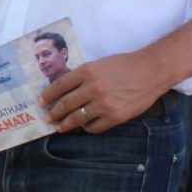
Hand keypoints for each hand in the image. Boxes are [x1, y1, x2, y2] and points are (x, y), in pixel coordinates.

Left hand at [38, 51, 168, 133]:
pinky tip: (83, 126)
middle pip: (66, 104)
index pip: (60, 85)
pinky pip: (94, 127)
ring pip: (77, 118)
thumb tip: (64, 90)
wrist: (150, 72)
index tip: (41, 102)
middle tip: (47, 118)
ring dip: (66, 124)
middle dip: (54, 113)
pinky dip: (86, 127)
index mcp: (87, 71)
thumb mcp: (98, 64)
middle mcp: (93, 88)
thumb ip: (82, 76)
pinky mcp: (116, 116)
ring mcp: (105, 104)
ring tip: (59, 126)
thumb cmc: (124, 65)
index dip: (48, 95)